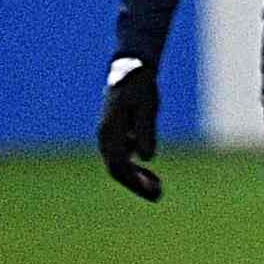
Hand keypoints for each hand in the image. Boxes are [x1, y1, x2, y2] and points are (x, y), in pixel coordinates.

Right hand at [96, 57, 162, 201]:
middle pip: (116, 169)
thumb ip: (146, 131)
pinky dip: (134, 167)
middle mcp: (105, 136)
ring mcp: (109, 136)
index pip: (117, 165)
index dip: (134, 180)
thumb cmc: (141, 86)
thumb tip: (148, 158)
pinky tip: (149, 172)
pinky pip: (122, 157)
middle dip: (136, 184)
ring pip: (118, 164)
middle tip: (158, 195)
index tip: (153, 190)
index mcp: (109, 132)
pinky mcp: (116, 134)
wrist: (132, 68)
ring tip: (157, 188)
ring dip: (135, 177)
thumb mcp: (148, 107)